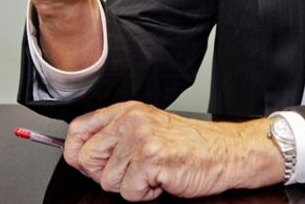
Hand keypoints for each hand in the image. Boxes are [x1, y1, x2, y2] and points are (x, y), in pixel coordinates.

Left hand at [65, 101, 282, 200]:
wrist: (226, 152)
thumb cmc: (189, 145)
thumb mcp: (148, 129)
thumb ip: (116, 135)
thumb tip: (80, 155)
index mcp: (127, 110)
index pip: (78, 129)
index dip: (78, 153)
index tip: (94, 164)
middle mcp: (132, 120)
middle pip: (86, 159)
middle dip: (109, 174)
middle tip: (135, 170)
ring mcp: (142, 138)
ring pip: (107, 180)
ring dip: (131, 185)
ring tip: (154, 173)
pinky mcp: (152, 159)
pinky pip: (129, 192)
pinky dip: (146, 194)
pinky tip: (162, 179)